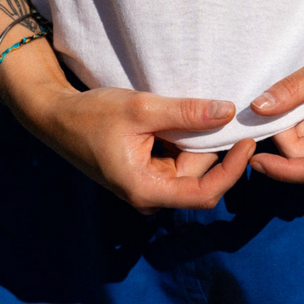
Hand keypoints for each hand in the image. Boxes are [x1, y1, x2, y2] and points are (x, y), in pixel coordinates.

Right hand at [12, 81, 254, 213]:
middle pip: (199, 175)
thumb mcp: (142, 108)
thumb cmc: (93, 114)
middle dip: (209, 144)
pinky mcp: (145, 173)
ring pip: (189, 165)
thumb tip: (228, 111)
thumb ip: (185, 113)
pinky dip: (180, 138)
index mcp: (147, 191)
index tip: (248, 140)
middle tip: (214, 108)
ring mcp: (147, 186)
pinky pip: (175, 159)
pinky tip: (170, 118)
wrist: (56, 117)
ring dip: (193, 138)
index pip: (205, 193)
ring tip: (181, 109)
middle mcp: (149, 196)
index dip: (232, 169)